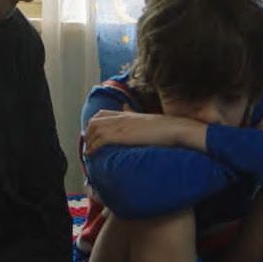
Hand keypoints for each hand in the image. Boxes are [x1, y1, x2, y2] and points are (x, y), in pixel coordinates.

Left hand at [85, 110, 204, 152]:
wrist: (174, 129)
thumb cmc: (165, 127)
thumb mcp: (146, 118)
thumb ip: (134, 114)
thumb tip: (126, 107)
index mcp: (126, 114)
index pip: (102, 114)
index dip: (93, 124)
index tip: (92, 136)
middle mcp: (121, 117)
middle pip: (94, 121)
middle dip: (88, 134)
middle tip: (88, 146)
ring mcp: (120, 125)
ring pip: (94, 129)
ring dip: (88, 141)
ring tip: (88, 153)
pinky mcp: (122, 135)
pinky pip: (100, 139)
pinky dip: (93, 147)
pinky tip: (92, 154)